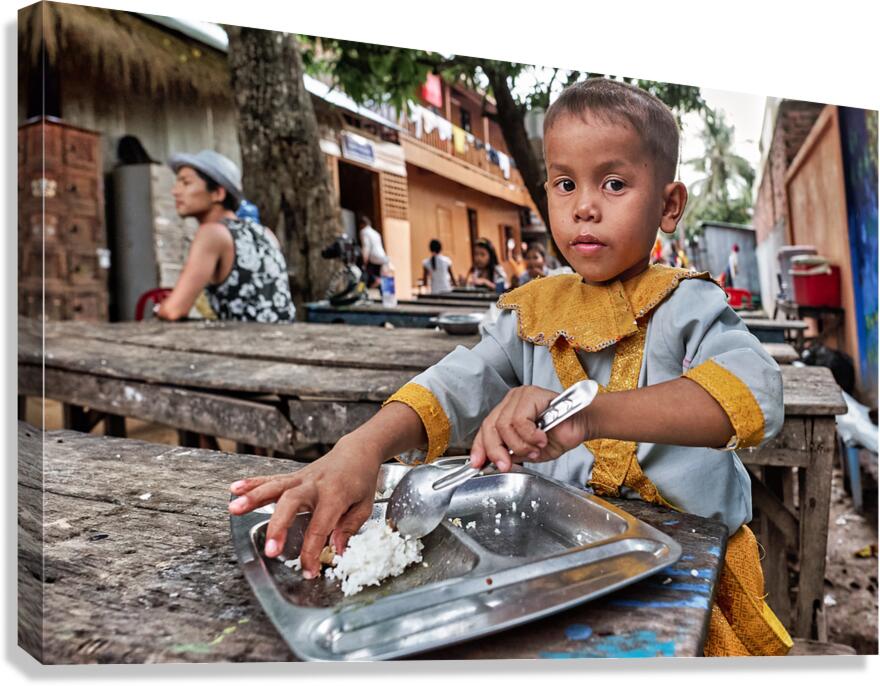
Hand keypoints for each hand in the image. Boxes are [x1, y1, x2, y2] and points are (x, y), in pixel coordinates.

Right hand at [227, 437, 380, 578]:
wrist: (357, 452)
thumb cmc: (361, 481)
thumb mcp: (365, 506)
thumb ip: (349, 528)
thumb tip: (336, 551)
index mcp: (335, 495)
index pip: (320, 527)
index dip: (312, 552)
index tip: (308, 571)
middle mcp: (314, 485)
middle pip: (291, 503)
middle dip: (278, 526)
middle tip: (269, 550)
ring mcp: (301, 479)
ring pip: (275, 487)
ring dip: (253, 498)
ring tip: (234, 510)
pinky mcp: (292, 477)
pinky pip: (271, 479)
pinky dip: (252, 484)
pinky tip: (234, 490)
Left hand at [469, 385, 591, 471]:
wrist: (582, 425)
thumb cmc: (559, 435)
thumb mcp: (530, 451)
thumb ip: (512, 453)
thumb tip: (497, 461)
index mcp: (507, 412)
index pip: (485, 429)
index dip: (480, 447)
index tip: (477, 464)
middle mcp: (511, 401)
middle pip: (490, 427)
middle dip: (497, 451)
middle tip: (507, 464)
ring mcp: (520, 396)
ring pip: (504, 426)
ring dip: (521, 445)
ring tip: (536, 448)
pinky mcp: (531, 395)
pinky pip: (520, 421)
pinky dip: (530, 436)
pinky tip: (542, 438)